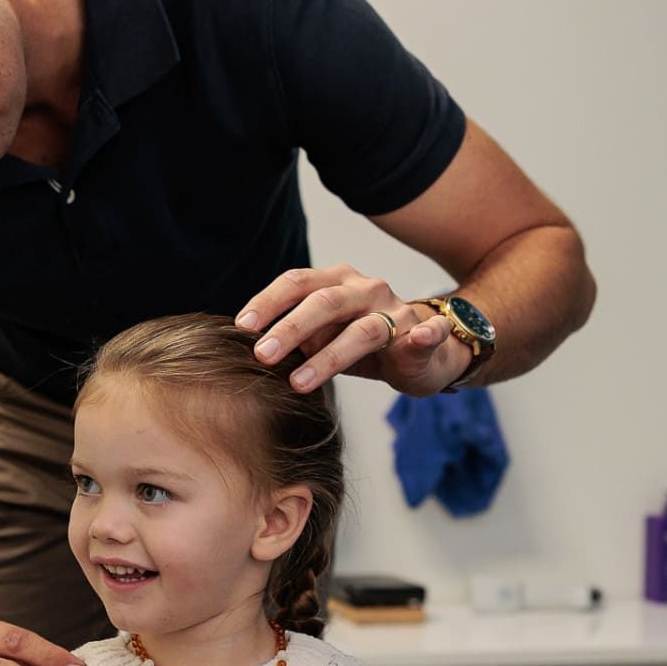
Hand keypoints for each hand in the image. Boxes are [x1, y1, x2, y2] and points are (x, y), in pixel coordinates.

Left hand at [237, 265, 473, 395]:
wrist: (421, 352)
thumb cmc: (359, 343)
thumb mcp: (322, 337)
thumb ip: (294, 338)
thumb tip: (247, 350)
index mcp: (335, 282)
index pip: (296, 283)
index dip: (268, 302)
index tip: (240, 328)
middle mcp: (365, 289)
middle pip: (324, 302)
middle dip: (290, 328)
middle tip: (262, 356)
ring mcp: (396, 311)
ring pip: (363, 330)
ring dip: (330, 356)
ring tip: (299, 383)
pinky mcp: (424, 336)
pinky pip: (426, 333)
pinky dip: (424, 335)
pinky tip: (419, 339)